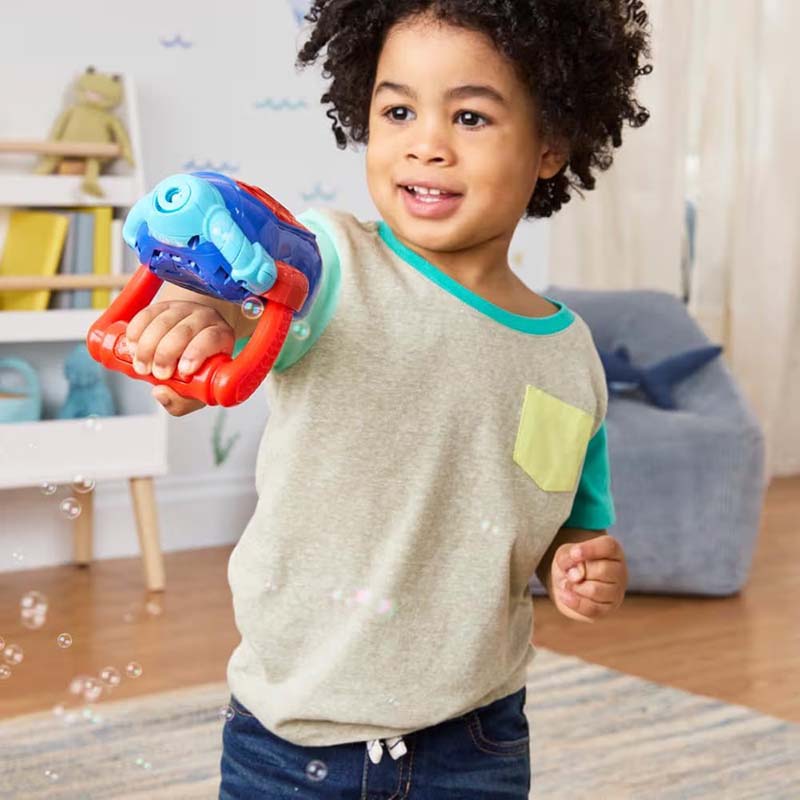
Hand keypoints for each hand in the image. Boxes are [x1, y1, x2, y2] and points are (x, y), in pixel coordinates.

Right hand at [125, 300, 234, 416]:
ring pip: (164, 321)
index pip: (212, 338)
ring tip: (141, 366)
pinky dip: (136, 331)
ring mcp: (184, 309)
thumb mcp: (196, 391)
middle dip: (166, 353)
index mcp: (221, 337)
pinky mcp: (164, 305)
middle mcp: (206, 318)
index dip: (196, 353)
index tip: (183, 372)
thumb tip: (160, 393)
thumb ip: (181, 401)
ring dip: (147, 345)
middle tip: (156, 374)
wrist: (188, 345)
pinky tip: (132, 347)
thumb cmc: (197, 371)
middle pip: (185, 330)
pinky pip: (147, 314)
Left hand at [549, 534, 627, 622]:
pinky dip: (574, 602)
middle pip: (601, 570)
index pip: (609, 547)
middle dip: (578, 572)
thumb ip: (567, 558)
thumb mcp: (564, 553)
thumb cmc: (571, 563)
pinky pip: (592, 608)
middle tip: (568, 573)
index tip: (573, 553)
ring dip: (575, 587)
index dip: (591, 549)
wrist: (568, 583)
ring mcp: (617, 591)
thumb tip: (577, 575)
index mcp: (612, 550)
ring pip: (595, 590)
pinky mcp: (608, 608)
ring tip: (569, 583)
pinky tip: (564, 595)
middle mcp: (619, 570)